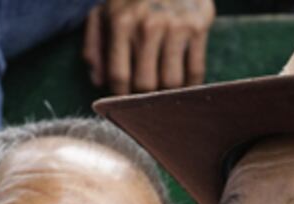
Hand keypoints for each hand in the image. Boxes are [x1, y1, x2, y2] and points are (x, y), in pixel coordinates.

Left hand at [83, 0, 214, 94]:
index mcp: (121, 23)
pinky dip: (190, 85)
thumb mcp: (103, 13)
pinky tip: (182, 84)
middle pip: (146, 84)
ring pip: (172, 82)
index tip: (123, 100)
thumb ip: (94, 46)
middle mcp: (148, 26)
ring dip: (166, 93)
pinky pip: (195, 71)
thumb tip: (98, 81)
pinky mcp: (198, 27)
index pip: (119, 76)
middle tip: (144, 97)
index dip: (120, 96)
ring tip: (162, 91)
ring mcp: (176, 27)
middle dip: (143, 96)